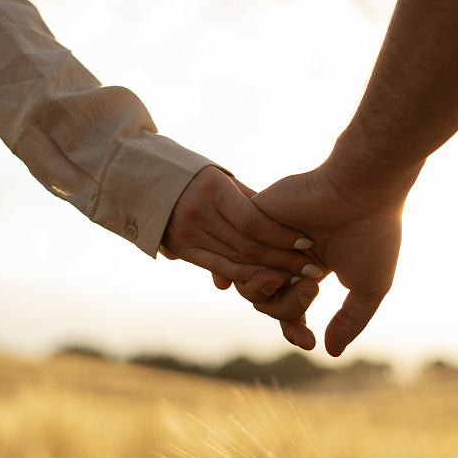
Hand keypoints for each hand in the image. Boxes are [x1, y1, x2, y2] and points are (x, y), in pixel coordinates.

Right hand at [161, 166, 319, 301]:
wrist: (144, 180)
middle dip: (283, 259)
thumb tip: (284, 225)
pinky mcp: (181, 249)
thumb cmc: (196, 176)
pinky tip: (268, 281)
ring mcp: (187, 233)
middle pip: (248, 244)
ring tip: (297, 278)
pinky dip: (245, 275)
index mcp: (212, 189)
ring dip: (270, 271)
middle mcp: (197, 213)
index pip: (253, 221)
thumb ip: (250, 201)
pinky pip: (219, 266)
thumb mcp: (222, 178)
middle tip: (312, 269)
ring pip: (236, 258)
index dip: (282, 235)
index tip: (307, 241)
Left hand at [247, 159, 408, 355]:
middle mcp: (286, 252)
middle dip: (287, 308)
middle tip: (312, 288)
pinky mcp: (253, 217)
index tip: (308, 342)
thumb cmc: (373, 235)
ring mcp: (269, 236)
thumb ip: (349, 321)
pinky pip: (239, 255)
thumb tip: (330, 352)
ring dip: (274, 291)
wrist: (364, 190)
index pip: (288, 307)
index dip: (293, 329)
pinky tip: (285, 262)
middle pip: (265, 301)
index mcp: (311, 266)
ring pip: (248, 284)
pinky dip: (261, 264)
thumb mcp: (368, 288)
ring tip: (304, 278)